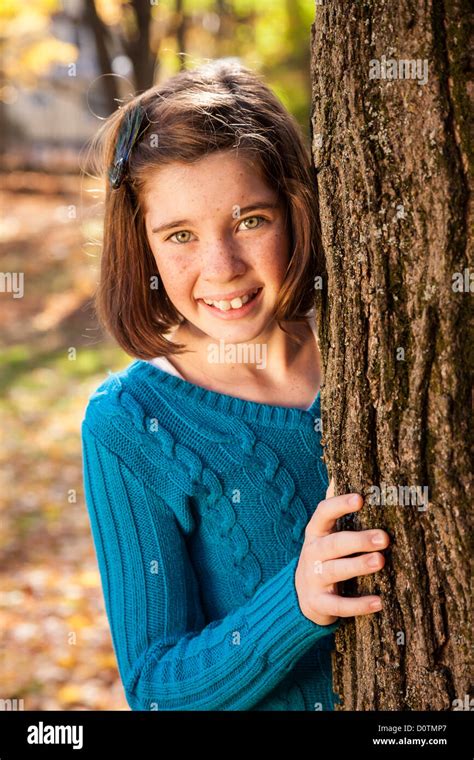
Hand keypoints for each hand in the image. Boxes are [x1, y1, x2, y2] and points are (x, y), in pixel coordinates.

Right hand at [295, 478, 389, 625]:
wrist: (301, 596)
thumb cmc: (323, 556)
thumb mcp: (323, 533)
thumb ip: (332, 508)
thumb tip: (338, 475)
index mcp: (315, 532)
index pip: (323, 513)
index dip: (340, 505)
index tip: (361, 498)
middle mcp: (312, 553)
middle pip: (334, 544)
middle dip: (359, 540)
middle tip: (384, 538)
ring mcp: (313, 578)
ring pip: (336, 571)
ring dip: (358, 565)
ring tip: (381, 561)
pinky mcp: (319, 603)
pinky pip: (339, 605)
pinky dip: (358, 605)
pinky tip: (379, 602)